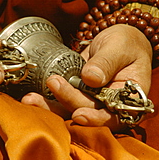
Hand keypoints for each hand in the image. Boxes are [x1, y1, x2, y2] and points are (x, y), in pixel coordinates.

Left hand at [22, 24, 151, 130]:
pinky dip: (47, 100)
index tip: (79, 114)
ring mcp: (91, 101)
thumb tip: (91, 78)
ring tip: (30, 100)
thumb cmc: (126, 43)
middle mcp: (109, 105)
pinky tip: (32, 97)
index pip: (114, 116)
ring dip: (50, 107)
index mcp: (128, 99)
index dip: (97, 119)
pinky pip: (61, 101)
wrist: (118, 40)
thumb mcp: (119, 47)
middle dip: (69, 101)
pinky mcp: (77, 94)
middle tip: (53, 82)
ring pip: (70, 110)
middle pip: (88, 112)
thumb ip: (107, 62)